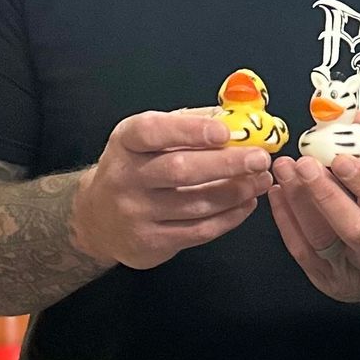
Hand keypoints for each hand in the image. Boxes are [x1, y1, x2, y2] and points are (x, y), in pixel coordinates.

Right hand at [71, 108, 270, 270]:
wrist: (97, 217)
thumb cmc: (136, 168)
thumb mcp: (149, 138)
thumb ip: (189, 123)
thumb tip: (238, 116)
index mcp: (126, 141)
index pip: (154, 132)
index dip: (190, 131)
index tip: (225, 131)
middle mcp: (126, 177)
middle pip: (180, 170)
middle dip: (227, 164)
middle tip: (260, 158)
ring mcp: (136, 213)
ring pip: (196, 204)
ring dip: (236, 192)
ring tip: (261, 180)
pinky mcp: (150, 242)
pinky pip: (199, 231)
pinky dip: (229, 217)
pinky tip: (247, 204)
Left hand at [267, 138, 359, 304]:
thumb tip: (356, 117)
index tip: (340, 157)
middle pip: (354, 229)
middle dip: (325, 195)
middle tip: (302, 162)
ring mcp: (354, 272)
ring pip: (322, 241)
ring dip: (299, 203)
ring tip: (284, 170)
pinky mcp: (328, 280)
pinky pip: (302, 251)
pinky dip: (286, 221)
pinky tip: (278, 192)